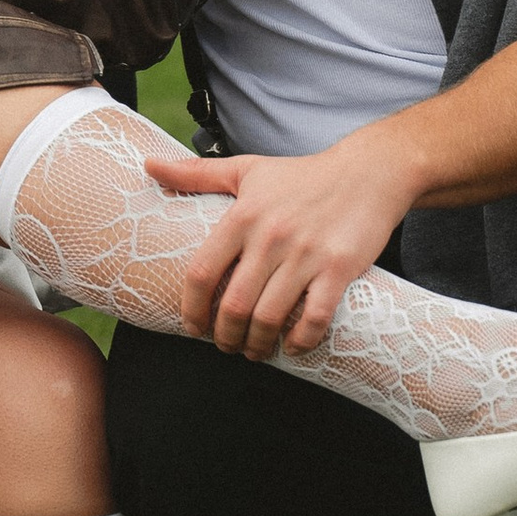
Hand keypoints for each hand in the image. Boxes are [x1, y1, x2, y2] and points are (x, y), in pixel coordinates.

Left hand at [142, 130, 425, 358]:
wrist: (368, 172)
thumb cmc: (302, 175)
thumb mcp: (246, 170)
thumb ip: (196, 173)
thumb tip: (148, 165)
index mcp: (242, 215)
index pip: (202, 272)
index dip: (191, 308)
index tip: (193, 327)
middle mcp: (270, 236)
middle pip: (234, 304)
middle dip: (225, 335)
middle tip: (226, 346)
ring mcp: (306, 254)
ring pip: (270, 316)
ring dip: (258, 344)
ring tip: (255, 351)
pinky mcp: (339, 268)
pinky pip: (315, 317)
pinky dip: (301, 340)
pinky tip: (293, 346)